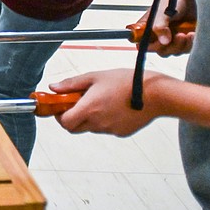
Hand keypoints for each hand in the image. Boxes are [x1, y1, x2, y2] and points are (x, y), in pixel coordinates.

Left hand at [50, 69, 168, 136]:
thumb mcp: (95, 77)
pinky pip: (106, 129)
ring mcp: (110, 130)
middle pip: (75, 128)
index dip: (59, 115)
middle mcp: (98, 123)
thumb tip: (54, 88)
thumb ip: (72, 84)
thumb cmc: (127, 82)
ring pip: (90, 128)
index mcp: (89, 109)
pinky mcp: (121, 133)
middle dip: (71, 117)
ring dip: (89, 117)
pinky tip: (114, 106)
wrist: (155, 94)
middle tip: (77, 103)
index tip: (62, 105)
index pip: (64, 123)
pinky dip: (104, 120)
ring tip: (101, 100)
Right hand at [144, 0, 196, 55]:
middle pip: (162, 51)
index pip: (143, 44)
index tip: (161, 42)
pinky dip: (190, 44)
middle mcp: (158, 36)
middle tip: (179, 36)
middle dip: (172, 46)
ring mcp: (172, 39)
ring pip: (175, 51)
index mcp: (147, 29)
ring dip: (182, 45)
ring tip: (188, 33)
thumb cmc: (172, 0)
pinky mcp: (184, 41)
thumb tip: (164, 41)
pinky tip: (193, 34)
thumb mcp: (163, 12)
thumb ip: (160, 26)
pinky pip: (186, 49)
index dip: (151, 46)